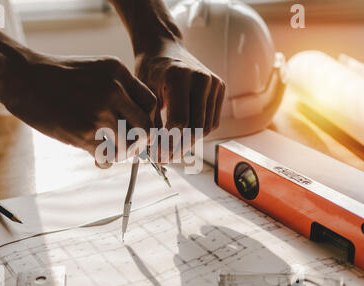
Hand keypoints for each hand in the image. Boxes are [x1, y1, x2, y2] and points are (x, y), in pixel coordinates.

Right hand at [0, 53, 156, 167]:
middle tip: (130, 148)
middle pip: (144, 127)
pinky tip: (97, 157)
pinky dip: (105, 161)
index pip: (150, 103)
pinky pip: (107, 156)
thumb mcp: (94, 71)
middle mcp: (113, 90)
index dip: (148, 121)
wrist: (21, 76)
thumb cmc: (56, 77)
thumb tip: (131, 124)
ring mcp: (99, 111)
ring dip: (120, 154)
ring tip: (108, 151)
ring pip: (128, 145)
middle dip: (139, 143)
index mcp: (117, 72)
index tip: (140, 131)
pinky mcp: (84, 131)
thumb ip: (116, 91)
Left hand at [135, 40, 224, 159]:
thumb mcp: (143, 93)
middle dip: (179, 148)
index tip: (157, 155)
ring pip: (206, 128)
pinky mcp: (220, 88)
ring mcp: (214, 82)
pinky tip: (183, 138)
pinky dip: (198, 133)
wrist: (164, 48)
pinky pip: (212, 121)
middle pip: (196, 127)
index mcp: (179, 76)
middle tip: (165, 159)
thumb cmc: (150, 70)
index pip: (179, 121)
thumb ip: (150, 121)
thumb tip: (155, 152)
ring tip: (172, 152)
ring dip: (189, 144)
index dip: (168, 142)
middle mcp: (201, 78)